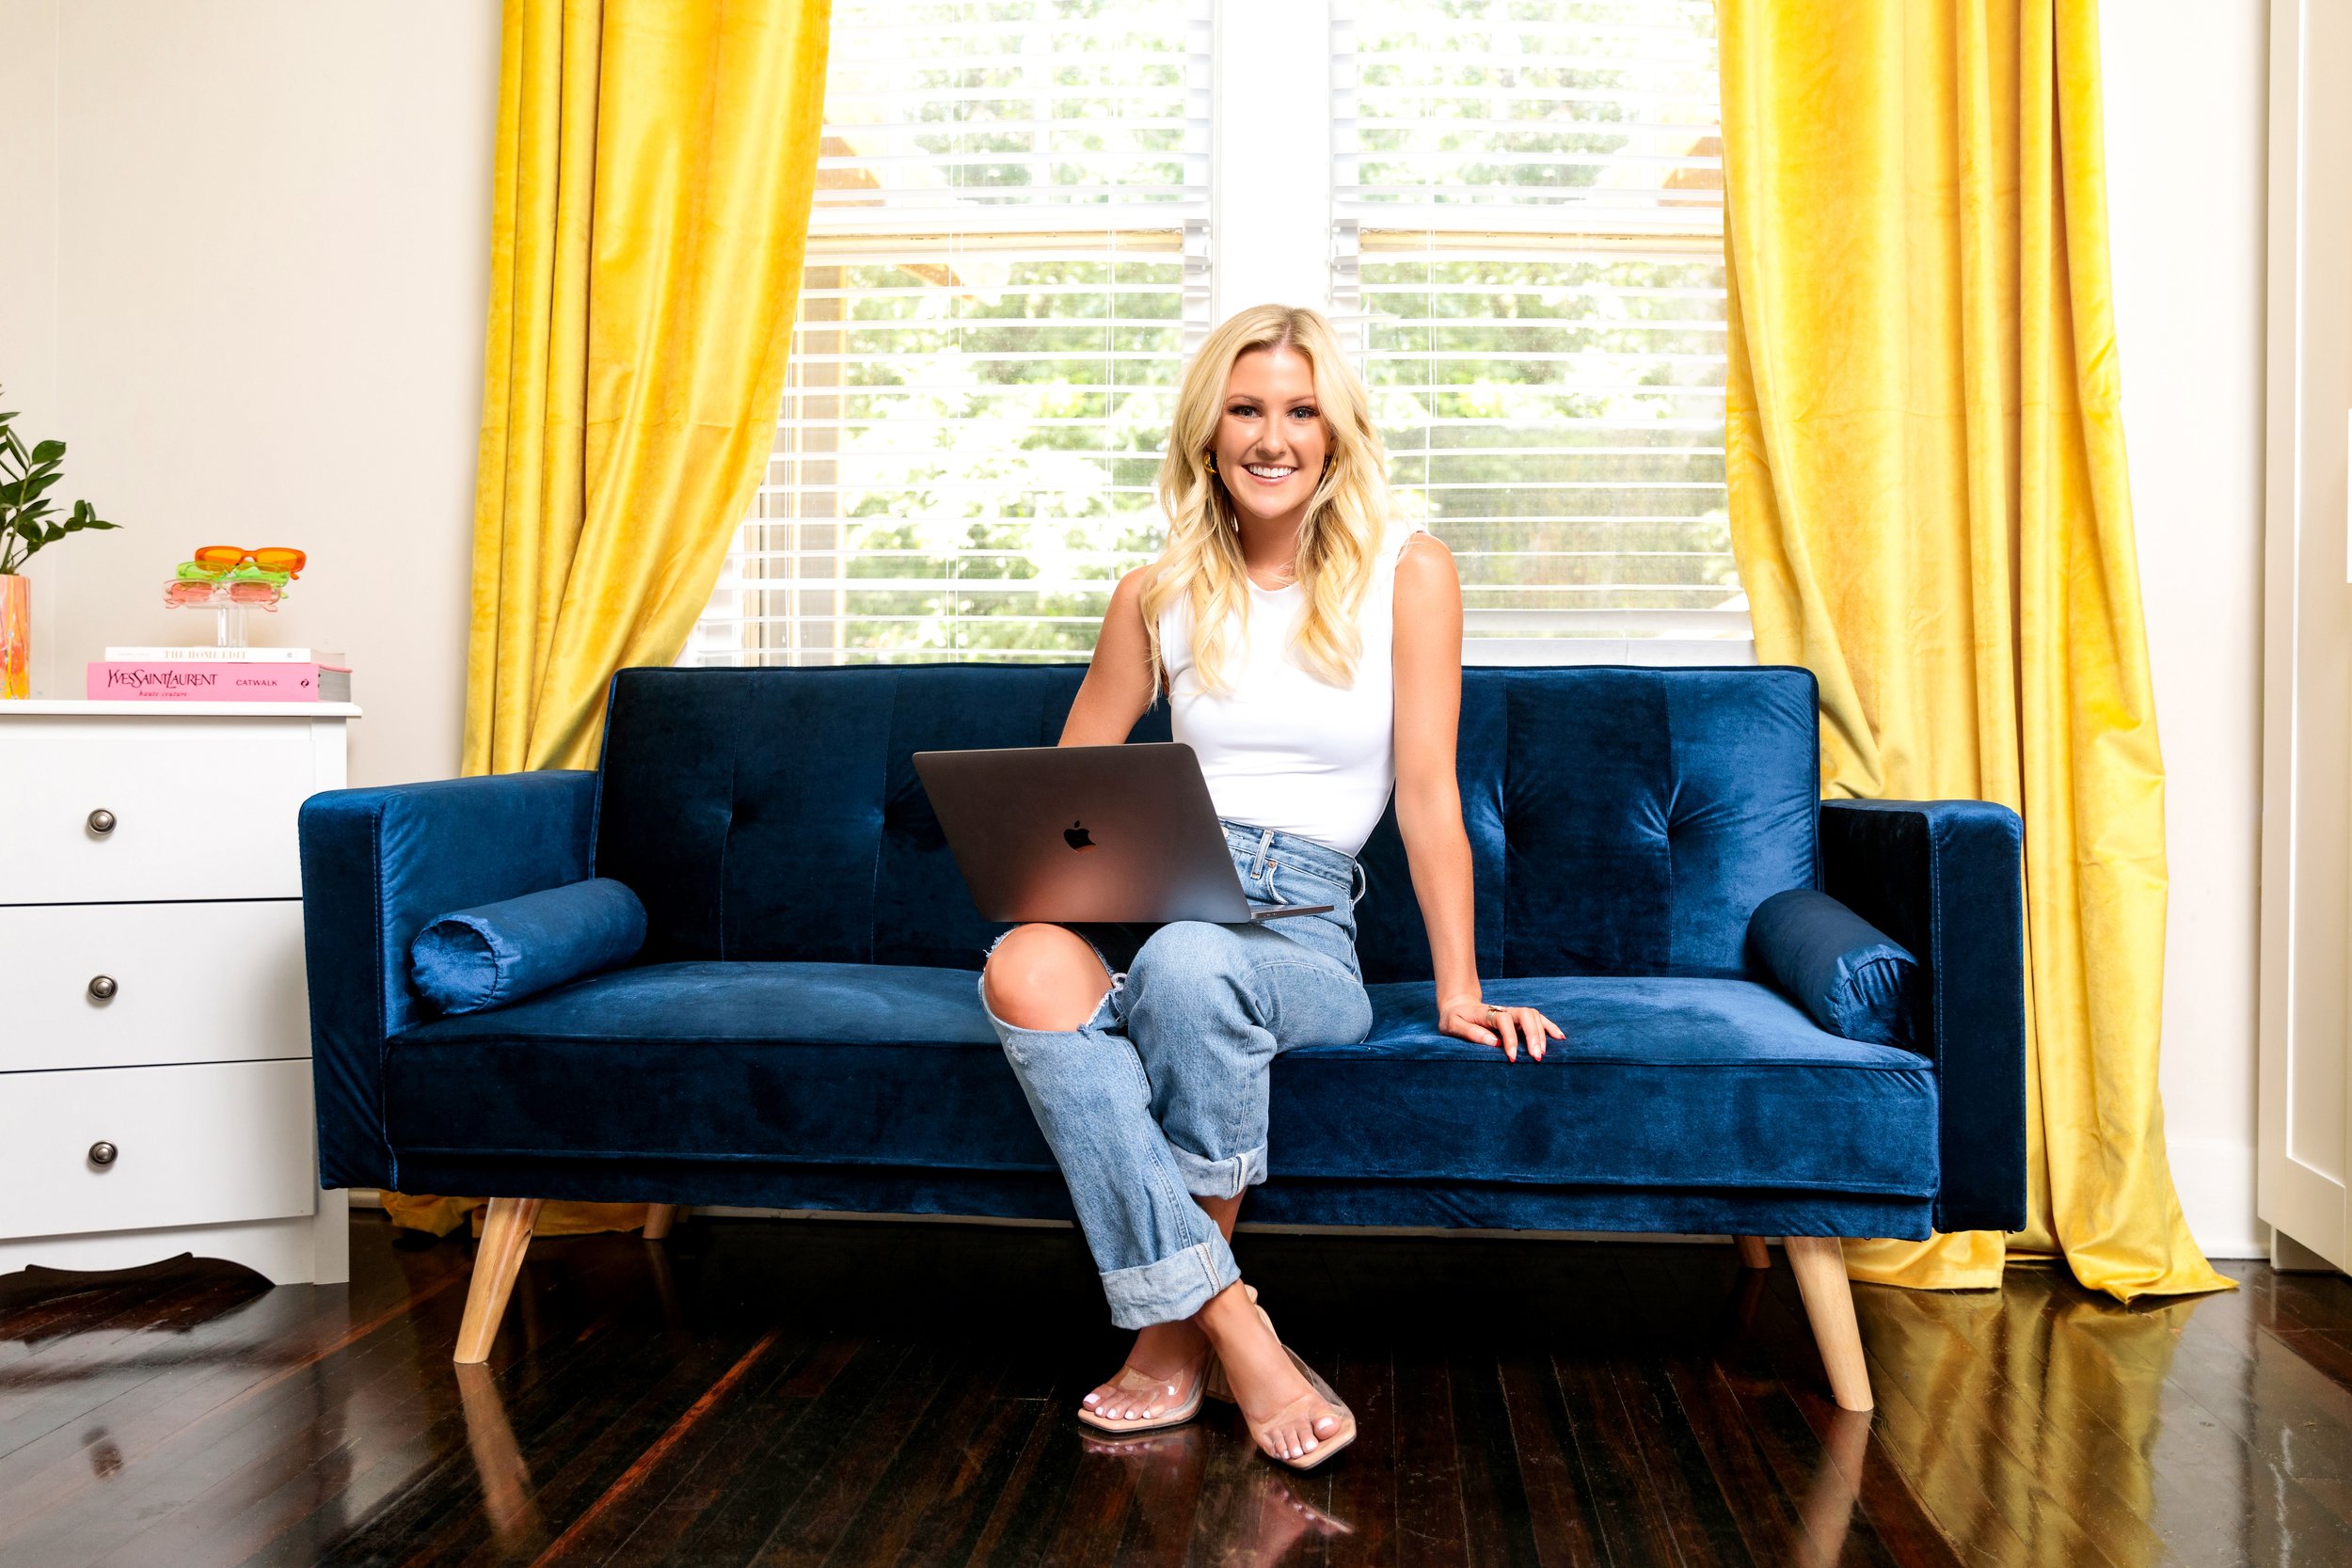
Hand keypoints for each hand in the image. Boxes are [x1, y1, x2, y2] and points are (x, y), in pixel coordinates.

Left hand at [1437, 994, 1562, 1061]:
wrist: (1458, 1006)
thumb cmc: (1454, 1018)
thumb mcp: (1452, 1025)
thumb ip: (1469, 1032)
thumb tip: (1493, 1042)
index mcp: (1486, 1012)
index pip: (1503, 1021)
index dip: (1510, 1038)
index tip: (1512, 1057)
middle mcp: (1503, 1010)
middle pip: (1524, 1015)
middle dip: (1533, 1035)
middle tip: (1536, 1057)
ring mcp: (1512, 1013)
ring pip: (1533, 1016)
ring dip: (1542, 1033)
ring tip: (1544, 1052)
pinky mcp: (1517, 1018)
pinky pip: (1537, 1019)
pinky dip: (1549, 1026)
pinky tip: (1560, 1037)